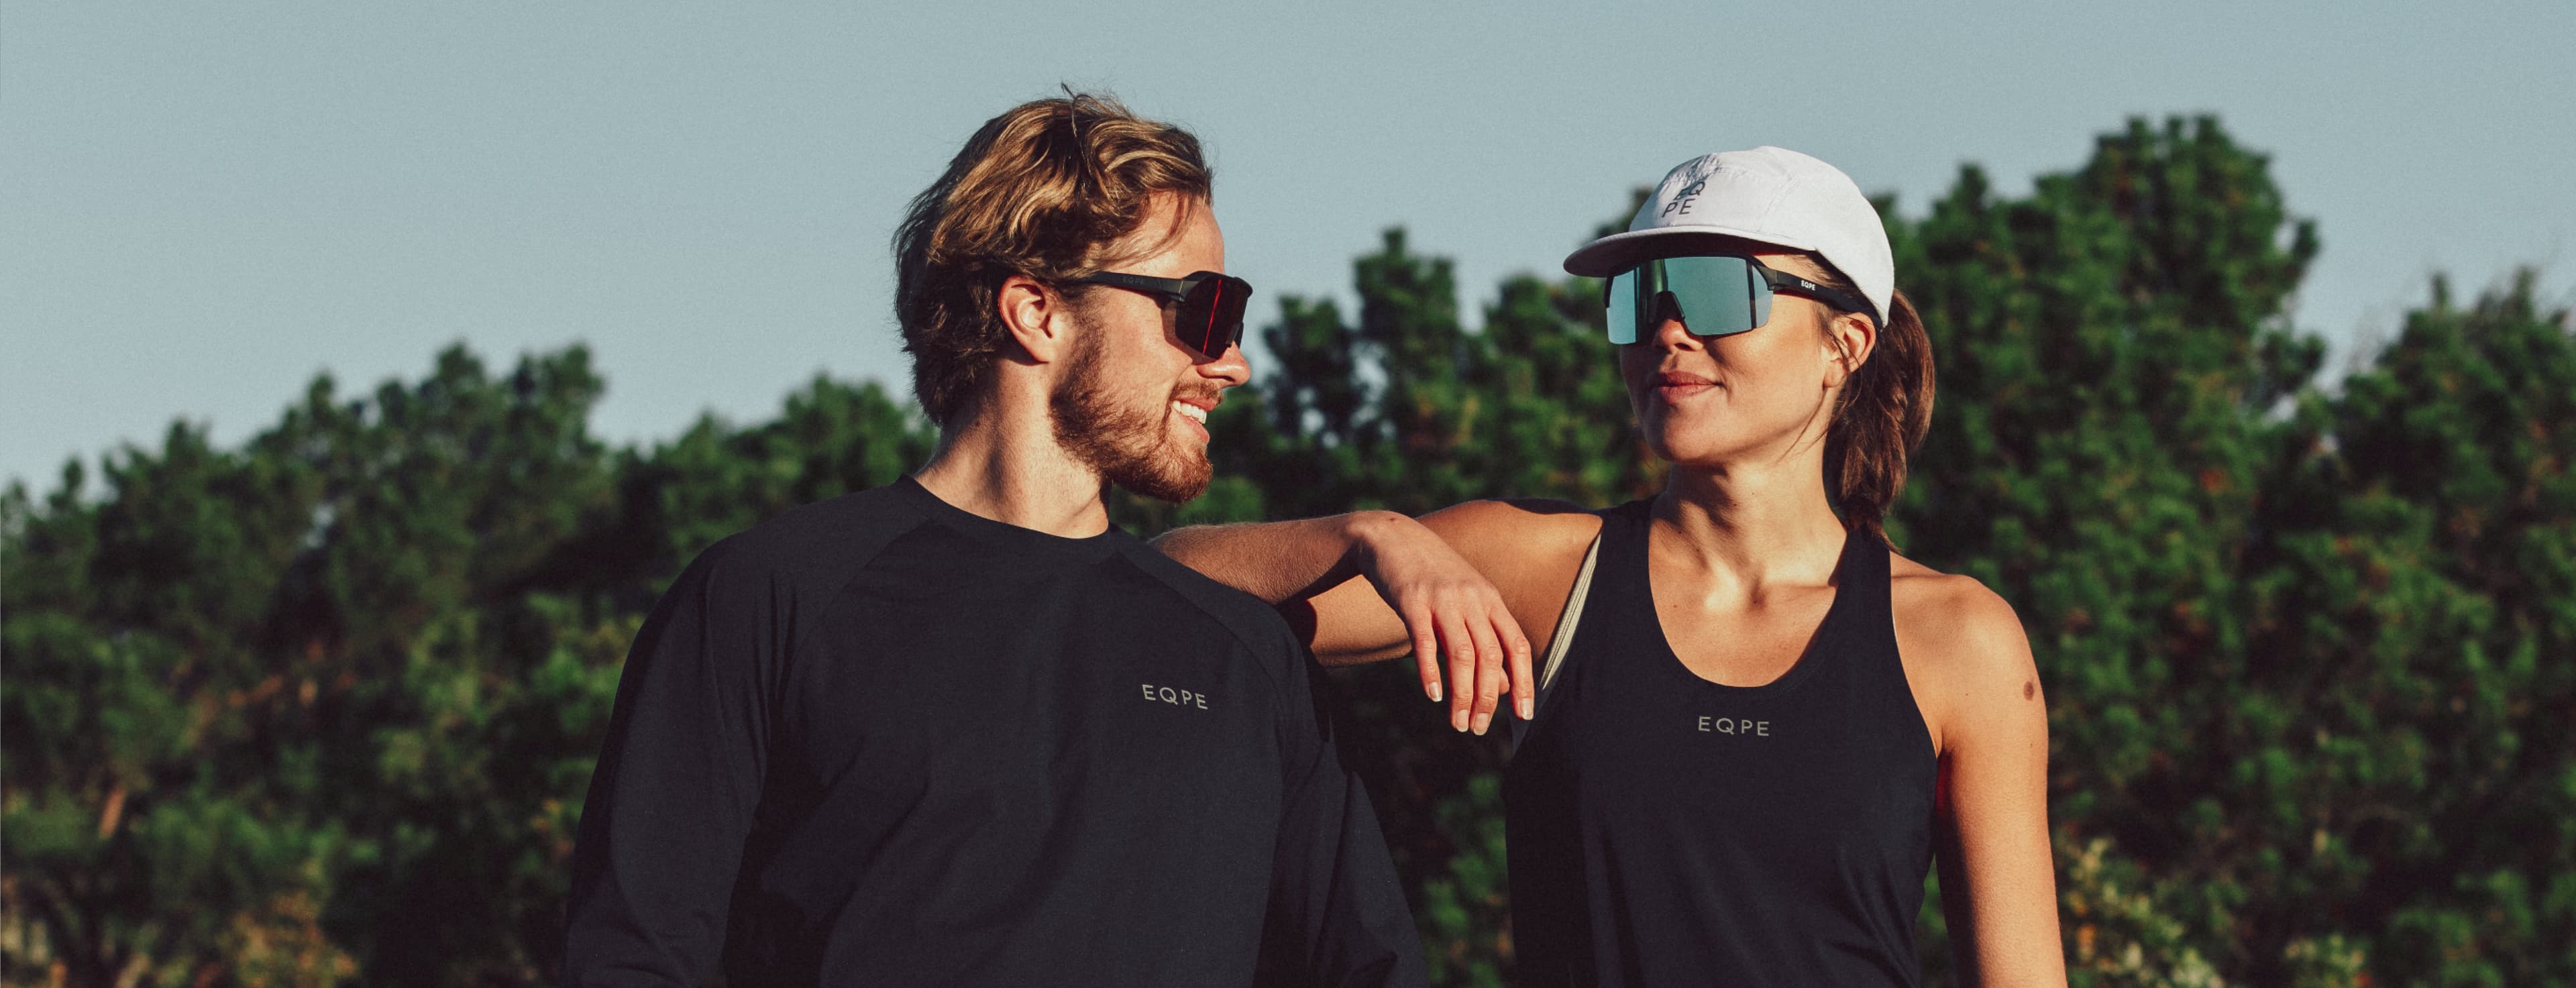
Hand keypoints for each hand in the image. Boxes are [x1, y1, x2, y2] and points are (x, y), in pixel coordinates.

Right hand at [1353, 514, 1533, 734]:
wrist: (1393, 537)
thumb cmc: (1432, 576)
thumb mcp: (1466, 603)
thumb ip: (1485, 640)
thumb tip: (1506, 686)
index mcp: (1490, 600)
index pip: (1516, 645)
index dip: (1524, 682)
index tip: (1524, 715)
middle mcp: (1471, 599)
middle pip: (1490, 656)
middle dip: (1488, 698)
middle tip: (1479, 728)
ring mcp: (1442, 599)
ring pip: (1461, 654)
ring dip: (1462, 695)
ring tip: (1458, 723)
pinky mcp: (1411, 600)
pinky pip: (1425, 642)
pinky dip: (1431, 672)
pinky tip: (1433, 696)